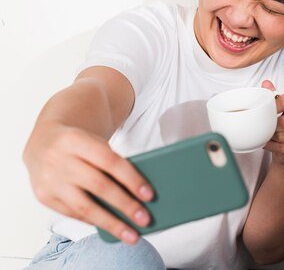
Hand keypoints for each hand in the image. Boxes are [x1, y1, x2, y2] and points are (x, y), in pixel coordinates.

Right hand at [23, 124, 153, 243]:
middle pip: (99, 186)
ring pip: (84, 207)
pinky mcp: (44, 197)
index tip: (149, 195)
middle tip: (145, 219)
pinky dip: (94, 221)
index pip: (110, 161)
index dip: (131, 178)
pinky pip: (73, 214)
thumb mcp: (94, 143)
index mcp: (76, 140)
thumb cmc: (80, 144)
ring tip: (130, 234)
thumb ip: (113, 162)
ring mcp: (49, 180)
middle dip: (125, 205)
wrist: (43, 143)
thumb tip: (140, 194)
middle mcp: (59, 160)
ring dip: (111, 223)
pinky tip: (110, 226)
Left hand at [261, 80, 283, 165]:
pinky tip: (268, 143)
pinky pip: (282, 148)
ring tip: (267, 135)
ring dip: (270, 137)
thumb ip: (273, 94)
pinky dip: (272, 146)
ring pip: (282, 136)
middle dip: (271, 126)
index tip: (265, 110)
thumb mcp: (282, 106)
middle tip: (266, 126)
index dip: (272, 106)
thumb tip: (265, 83)